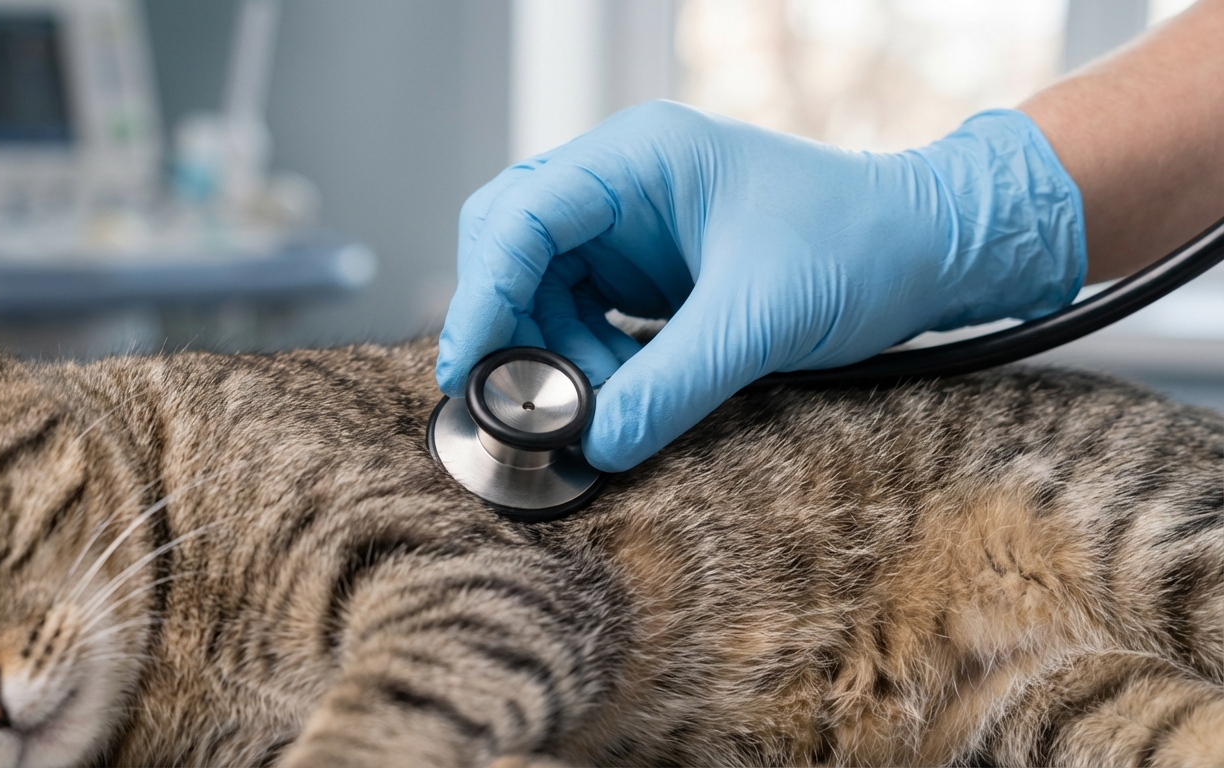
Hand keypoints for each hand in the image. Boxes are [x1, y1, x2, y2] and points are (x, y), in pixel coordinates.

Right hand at [437, 101, 1083, 471]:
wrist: (927, 251)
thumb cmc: (861, 245)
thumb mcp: (762, 319)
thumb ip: (672, 384)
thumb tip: (595, 445)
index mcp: (638, 159)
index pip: (522, 215)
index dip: (484, 293)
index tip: (470, 369)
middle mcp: (621, 187)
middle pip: (512, 249)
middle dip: (511, 327)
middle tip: (524, 401)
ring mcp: (630, 230)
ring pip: (541, 291)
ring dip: (553, 356)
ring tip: (600, 406)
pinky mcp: (646, 273)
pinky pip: (582, 317)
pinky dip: (585, 363)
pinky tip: (619, 393)